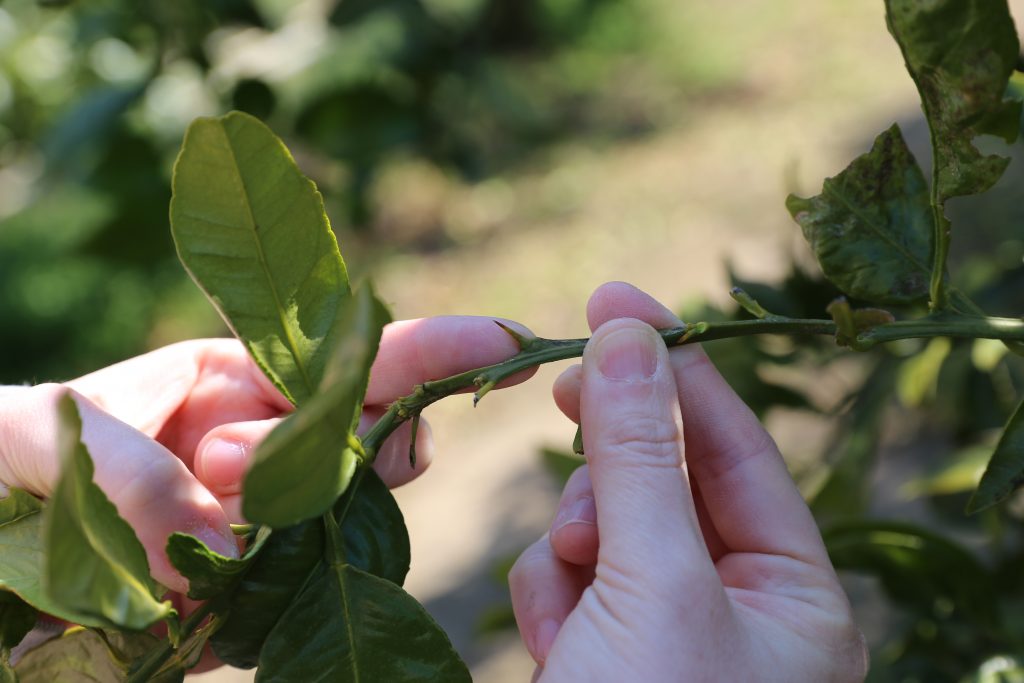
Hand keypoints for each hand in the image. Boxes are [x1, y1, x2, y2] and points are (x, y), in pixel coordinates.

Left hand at [0, 316, 530, 596]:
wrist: (1, 547)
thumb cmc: (29, 449)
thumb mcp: (61, 432)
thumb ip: (133, 467)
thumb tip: (214, 535)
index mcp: (244, 377)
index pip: (360, 356)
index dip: (439, 347)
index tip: (509, 342)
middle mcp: (279, 442)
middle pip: (378, 438)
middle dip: (335, 449)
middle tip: (213, 459)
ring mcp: (279, 513)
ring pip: (351, 513)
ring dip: (286, 516)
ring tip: (185, 510)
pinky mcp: (266, 581)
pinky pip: (311, 583)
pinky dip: (283, 590)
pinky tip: (197, 588)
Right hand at [509, 282, 866, 681]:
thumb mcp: (654, 583)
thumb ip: (641, 458)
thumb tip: (625, 335)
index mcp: (795, 601)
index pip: (737, 449)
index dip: (677, 369)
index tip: (615, 302)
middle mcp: (740, 611)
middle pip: (667, 480)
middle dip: (613, 460)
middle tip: (563, 385)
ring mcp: (667, 630)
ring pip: (607, 524)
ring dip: (574, 540)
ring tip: (569, 579)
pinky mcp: (605, 647)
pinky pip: (571, 575)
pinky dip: (551, 592)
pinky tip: (554, 641)